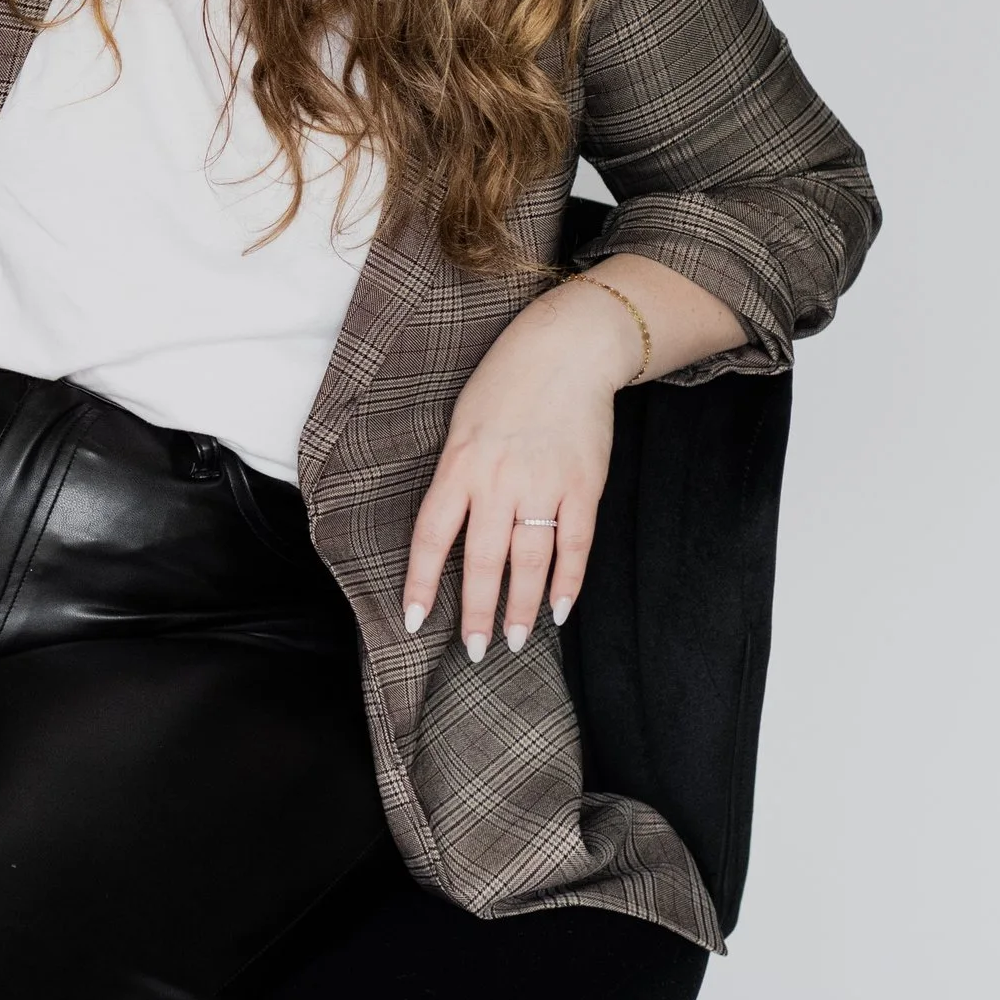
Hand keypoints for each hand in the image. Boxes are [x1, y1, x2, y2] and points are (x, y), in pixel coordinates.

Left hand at [402, 280, 644, 656]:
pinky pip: (575, 544)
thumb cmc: (506, 384)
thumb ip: (457, 476)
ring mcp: (543, 484)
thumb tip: (450, 531)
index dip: (422, 583)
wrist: (567, 349)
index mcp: (459, 465)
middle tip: (475, 650)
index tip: (416, 621)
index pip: (432, 537)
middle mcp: (498, 480)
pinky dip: (569, 582)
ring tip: (513, 639)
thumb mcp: (464, 424)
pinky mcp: (583, 485)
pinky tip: (560, 609)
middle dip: (477, 612)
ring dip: (521, 606)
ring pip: (530, 561)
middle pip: (483, 561)